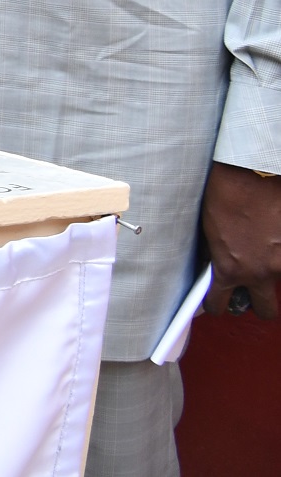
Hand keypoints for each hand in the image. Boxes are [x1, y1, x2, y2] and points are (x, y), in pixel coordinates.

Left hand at [202, 163, 280, 318]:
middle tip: (252, 290)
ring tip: (263, 252)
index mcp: (231, 268)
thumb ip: (217, 255)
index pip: (220, 304)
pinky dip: (280, 253)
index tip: (218, 301)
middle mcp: (260, 272)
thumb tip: (216, 266)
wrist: (253, 172)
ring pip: (280, 283)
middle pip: (266, 311)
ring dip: (273, 273)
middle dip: (258, 304)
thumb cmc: (225, 194)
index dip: (217, 304)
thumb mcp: (211, 229)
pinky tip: (273, 238)